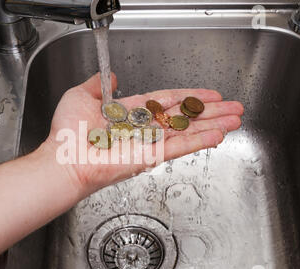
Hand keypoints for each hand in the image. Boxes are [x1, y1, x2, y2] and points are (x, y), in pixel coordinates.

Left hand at [43, 73, 243, 193]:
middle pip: (184, 117)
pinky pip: (179, 147)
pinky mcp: (150, 157)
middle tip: (234, 107)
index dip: (189, 97)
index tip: (208, 95)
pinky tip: (218, 135)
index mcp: (129, 114)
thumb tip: (111, 78)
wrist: (64, 159)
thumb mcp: (81, 95)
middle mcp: (142, 129)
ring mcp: (148, 144)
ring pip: (187, 131)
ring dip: (212, 125)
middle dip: (210, 112)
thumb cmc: (66, 133)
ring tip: (236, 119)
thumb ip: (98, 84)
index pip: (167, 101)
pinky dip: (199, 141)